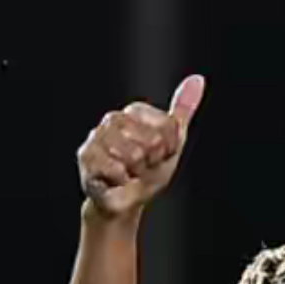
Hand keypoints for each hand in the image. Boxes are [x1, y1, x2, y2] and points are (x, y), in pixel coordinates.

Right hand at [77, 74, 205, 217]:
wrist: (124, 203)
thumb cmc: (146, 173)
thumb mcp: (172, 143)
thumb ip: (182, 112)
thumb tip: (198, 80)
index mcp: (135, 112)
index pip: (168, 128)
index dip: (168, 150)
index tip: (157, 157)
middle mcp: (114, 118)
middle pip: (152, 142)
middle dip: (151, 163)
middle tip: (142, 169)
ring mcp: (98, 136)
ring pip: (134, 155)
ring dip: (136, 175)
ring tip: (128, 175)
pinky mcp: (87, 156)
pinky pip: (117, 170)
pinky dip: (122, 184)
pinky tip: (115, 181)